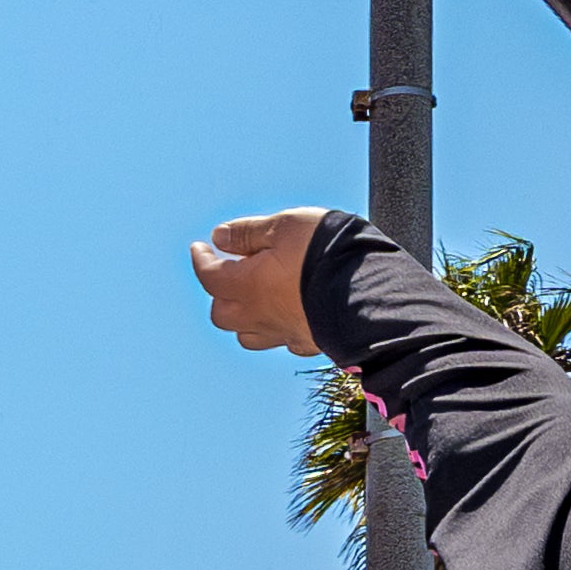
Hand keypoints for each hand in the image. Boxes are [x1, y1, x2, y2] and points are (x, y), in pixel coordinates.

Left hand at [191, 211, 328, 356]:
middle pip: (222, 314)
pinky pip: (284, 342)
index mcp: (247, 285)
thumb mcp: (283, 226)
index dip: (201, 260)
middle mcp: (260, 315)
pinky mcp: (310, 343)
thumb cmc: (324, 251)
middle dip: (219, 293)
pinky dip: (278, 330)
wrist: (369, 290)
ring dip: (243, 318)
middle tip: (229, 272)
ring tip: (255, 297)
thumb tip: (219, 237)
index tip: (201, 248)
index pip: (209, 276)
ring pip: (247, 336)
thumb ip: (248, 233)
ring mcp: (285, 333)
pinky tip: (288, 314)